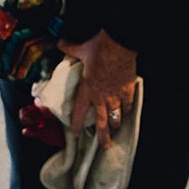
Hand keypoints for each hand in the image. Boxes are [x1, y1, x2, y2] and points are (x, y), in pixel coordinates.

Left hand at [59, 31, 136, 147]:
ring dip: (115, 124)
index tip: (76, 134)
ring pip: (116, 116)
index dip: (77, 125)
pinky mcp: (128, 89)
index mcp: (87, 89)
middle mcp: (101, 96)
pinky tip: (125, 112)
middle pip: (102, 123)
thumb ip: (69, 48)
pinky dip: (126, 109)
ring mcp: (116, 94)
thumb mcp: (81, 48)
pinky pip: (128, 105)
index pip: (80, 113)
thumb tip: (60, 42)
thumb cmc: (100, 46)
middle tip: (104, 146)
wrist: (121, 42)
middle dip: (103, 137)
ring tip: (115, 129)